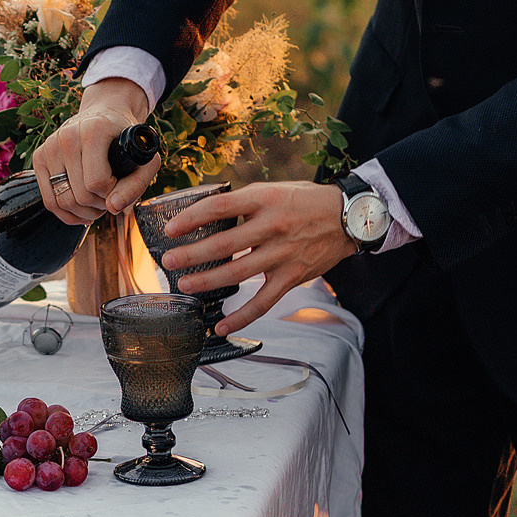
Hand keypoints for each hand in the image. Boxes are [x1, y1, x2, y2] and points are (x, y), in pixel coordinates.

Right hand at [32, 78, 157, 225]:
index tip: (119, 182)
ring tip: (97, 202)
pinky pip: (49, 201)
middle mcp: (67, 136)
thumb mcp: (144, 159)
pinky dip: (67, 214)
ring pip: (63, 202)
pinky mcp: (39, 157)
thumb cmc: (124, 139)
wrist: (103, 116)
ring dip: (84, 212)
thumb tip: (112, 208)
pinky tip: (81, 209)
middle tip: (110, 196)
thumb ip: (136, 185)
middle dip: (99, 205)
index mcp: (93, 130)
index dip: (112, 193)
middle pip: (79, 196)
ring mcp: (50, 146)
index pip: (97, 182)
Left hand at [158, 182, 358, 334]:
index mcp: (263, 200)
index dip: (191, 218)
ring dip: (206, 281)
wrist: (348, 217)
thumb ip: (243, 203)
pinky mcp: (292, 276)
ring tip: (185, 285)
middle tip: (169, 261)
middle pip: (223, 244)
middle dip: (191, 255)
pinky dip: (241, 316)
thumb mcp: (273, 190)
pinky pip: (263, 302)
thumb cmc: (305, 201)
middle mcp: (272, 226)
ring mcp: (282, 254)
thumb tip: (206, 214)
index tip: (170, 229)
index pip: (219, 208)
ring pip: (237, 273)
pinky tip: (222, 326)